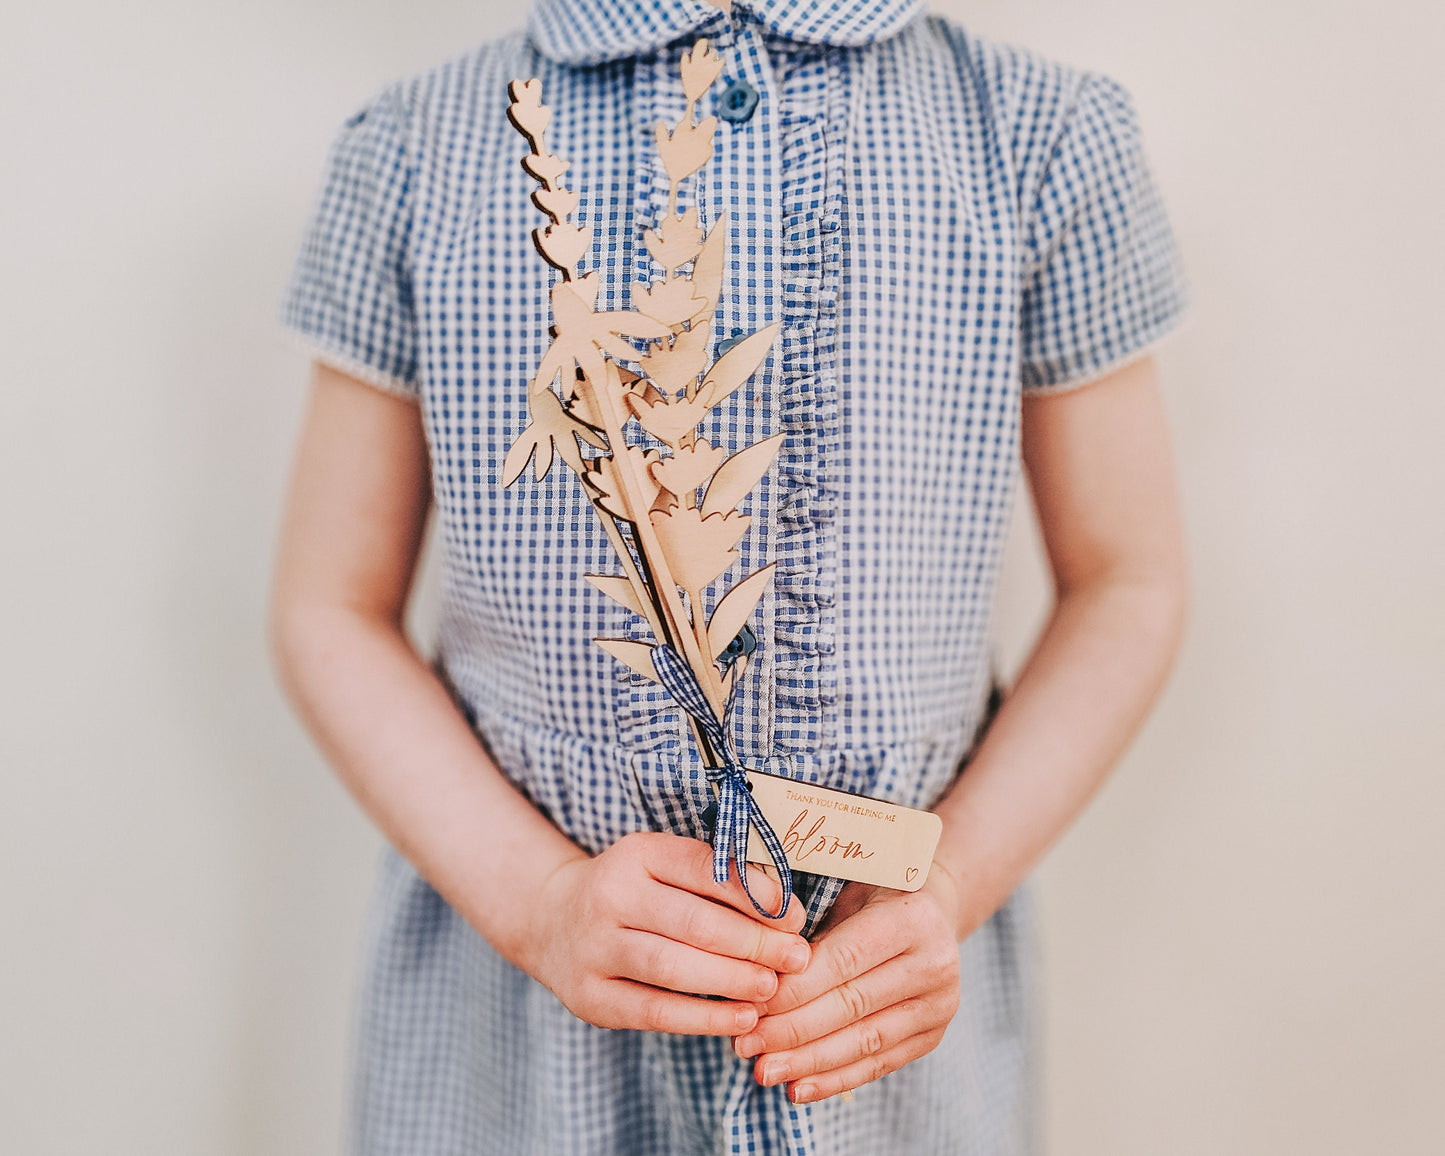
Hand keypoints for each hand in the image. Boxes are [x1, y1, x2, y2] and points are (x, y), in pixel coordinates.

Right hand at [523, 831, 810, 1036]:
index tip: (794, 916)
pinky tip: (741, 1019)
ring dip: (731, 980)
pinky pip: (655, 1011)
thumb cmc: (635, 893)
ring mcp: (594, 948)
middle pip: (693, 922)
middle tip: (796, 957)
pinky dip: (703, 1018)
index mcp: (636, 854)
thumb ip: (717, 880)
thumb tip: (786, 910)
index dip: (755, 894)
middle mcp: (610, 895)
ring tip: (772, 988)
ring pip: (673, 967)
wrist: (553, 922)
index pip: (703, 868)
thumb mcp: (664, 866)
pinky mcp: (591, 997)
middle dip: (753, 942)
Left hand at [732, 866, 962, 1102]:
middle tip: (745, 1046)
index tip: (750, 1008)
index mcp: (911, 918)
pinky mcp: (933, 1036)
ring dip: (808, 1062)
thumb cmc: (873, 898)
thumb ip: (811, 937)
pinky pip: (878, 1064)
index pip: (843, 961)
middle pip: (852, 1005)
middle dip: (792, 1031)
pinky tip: (798, 1089)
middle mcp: (935, 963)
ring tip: (764, 1072)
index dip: (794, 989)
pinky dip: (835, 1079)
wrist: (932, 917)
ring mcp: (940, 1004)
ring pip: (864, 1042)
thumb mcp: (846, 896)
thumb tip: (757, 983)